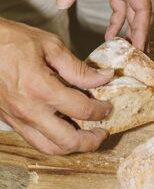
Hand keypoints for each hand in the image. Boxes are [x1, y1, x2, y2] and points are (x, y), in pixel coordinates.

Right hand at [0, 19, 114, 154]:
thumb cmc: (10, 40)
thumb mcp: (50, 46)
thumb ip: (78, 68)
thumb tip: (104, 77)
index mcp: (41, 89)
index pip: (82, 109)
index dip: (101, 111)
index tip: (108, 107)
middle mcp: (29, 110)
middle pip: (68, 141)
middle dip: (91, 141)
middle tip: (103, 133)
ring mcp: (18, 118)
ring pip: (49, 148)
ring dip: (72, 147)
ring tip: (85, 137)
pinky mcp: (10, 120)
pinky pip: (35, 141)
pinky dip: (53, 142)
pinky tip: (63, 131)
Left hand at [57, 0, 151, 50]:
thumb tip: (63, 2)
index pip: (141, 6)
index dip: (142, 29)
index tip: (141, 48)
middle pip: (140, 11)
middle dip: (140, 34)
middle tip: (137, 57)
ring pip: (131, 8)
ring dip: (128, 29)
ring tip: (122, 50)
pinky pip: (120, 2)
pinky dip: (118, 18)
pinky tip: (112, 31)